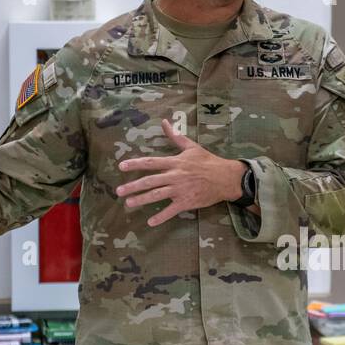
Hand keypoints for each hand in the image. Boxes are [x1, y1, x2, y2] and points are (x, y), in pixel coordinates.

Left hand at [115, 119, 247, 225]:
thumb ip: (175, 136)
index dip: (135, 164)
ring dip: (142, 199)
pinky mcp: (187, 202)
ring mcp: (180, 190)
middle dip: (133, 186)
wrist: (225, 178)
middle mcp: (175, 176)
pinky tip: (150, 222)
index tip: (121, 166)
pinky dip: (161, 216)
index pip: (151, 162)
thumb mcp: (191, 146)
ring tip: (129, 203)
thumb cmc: (208, 161)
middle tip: (119, 191)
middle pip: (150, 181)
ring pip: (157, 195)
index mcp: (175, 162)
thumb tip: (164, 122)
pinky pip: (171, 210)